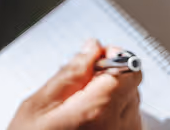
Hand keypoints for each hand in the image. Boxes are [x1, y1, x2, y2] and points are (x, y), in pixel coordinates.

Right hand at [8, 40, 142, 129]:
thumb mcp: (38, 105)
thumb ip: (71, 72)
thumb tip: (91, 49)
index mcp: (98, 111)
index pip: (131, 70)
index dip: (113, 59)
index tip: (97, 61)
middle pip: (130, 88)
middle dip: (108, 83)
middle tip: (78, 92)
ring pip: (130, 108)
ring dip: (111, 105)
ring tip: (81, 117)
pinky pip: (127, 129)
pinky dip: (112, 124)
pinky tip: (88, 129)